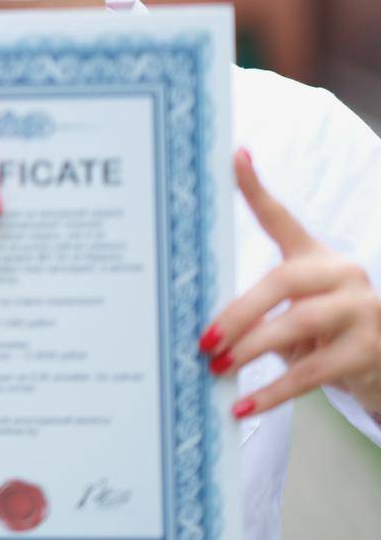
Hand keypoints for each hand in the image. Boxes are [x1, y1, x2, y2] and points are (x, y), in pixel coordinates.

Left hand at [199, 148, 380, 417]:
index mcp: (314, 255)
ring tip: (216, 366)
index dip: (255, 187)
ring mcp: (360, 310)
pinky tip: (244, 403)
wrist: (380, 362)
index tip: (234, 156)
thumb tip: (197, 324)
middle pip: (282, 283)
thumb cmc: (319, 329)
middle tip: (202, 338)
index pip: (281, 217)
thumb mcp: (292, 307)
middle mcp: (340, 274)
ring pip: (298, 325)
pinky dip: (274, 391)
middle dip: (237, 312)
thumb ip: (256, 303)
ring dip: (251, 348)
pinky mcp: (367, 350)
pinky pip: (313, 372)